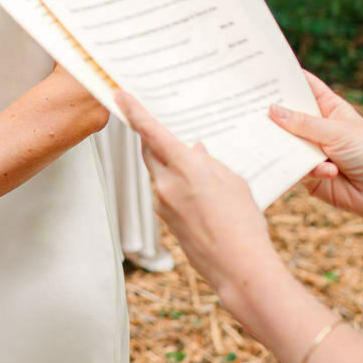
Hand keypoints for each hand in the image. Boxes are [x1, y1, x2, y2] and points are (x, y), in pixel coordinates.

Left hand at [116, 91, 285, 314]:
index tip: (119, 95)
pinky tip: (200, 198)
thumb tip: (196, 152)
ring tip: (200, 174)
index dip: (133, 111)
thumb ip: (210, 163)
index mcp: (186, 167)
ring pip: (159, 174)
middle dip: (152, 139)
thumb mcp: (234, 182)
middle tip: (161, 128)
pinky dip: (177, 189)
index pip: (151, 132)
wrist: (238, 267)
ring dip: (171, 167)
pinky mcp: (166, 221)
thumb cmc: (243, 223)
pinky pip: (166, 195)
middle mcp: (167, 183)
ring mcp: (163, 204)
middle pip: (149, 152)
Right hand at [270, 71, 362, 220]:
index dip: (289, 79)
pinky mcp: (309, 173)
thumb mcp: (337, 132)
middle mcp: (318, 128)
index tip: (265, 70)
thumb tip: (272, 110)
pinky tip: (327, 171)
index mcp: (330, 109)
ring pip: (287, 142)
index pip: (307, 87)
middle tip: (252, 109)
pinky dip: (307, 169)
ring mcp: (312, 150)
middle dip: (274, 114)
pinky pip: (294, 167)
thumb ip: (303, 123)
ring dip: (286, 145)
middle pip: (289, 115)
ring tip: (280, 144)